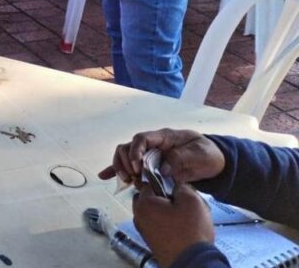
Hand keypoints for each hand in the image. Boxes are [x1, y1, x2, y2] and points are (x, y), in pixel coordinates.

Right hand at [99, 128, 225, 187]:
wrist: (214, 162)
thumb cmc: (207, 153)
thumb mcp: (199, 154)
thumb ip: (181, 158)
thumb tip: (163, 169)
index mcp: (163, 137)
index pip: (142, 138)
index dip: (136, 151)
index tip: (137, 167)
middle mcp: (152, 145)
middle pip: (128, 147)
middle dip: (126, 162)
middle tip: (133, 177)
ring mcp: (149, 155)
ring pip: (125, 156)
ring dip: (120, 167)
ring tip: (127, 181)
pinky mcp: (149, 167)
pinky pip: (129, 166)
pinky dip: (115, 170)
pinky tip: (105, 176)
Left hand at [133, 185, 214, 267]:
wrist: (191, 261)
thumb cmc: (190, 229)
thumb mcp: (191, 200)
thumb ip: (181, 187)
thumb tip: (176, 187)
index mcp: (143, 203)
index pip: (148, 183)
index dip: (164, 183)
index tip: (175, 189)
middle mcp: (138, 216)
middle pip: (148, 199)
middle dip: (161, 198)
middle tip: (179, 203)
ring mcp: (144, 231)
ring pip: (153, 213)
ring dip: (165, 212)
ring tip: (183, 217)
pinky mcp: (151, 242)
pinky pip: (156, 226)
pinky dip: (165, 224)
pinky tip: (180, 228)